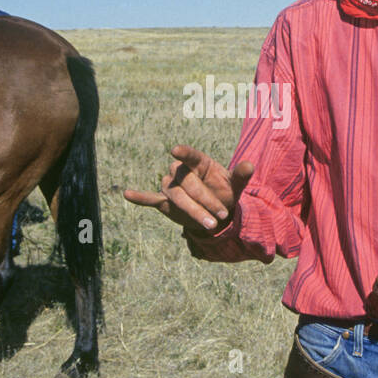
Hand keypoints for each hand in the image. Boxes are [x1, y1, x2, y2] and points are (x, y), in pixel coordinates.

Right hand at [123, 144, 254, 233]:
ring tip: (210, 226)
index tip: (176, 151)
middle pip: (187, 184)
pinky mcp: (164, 201)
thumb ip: (241, 175)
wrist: (215, 212)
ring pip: (176, 197)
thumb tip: (250, 166)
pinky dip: (140, 197)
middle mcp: (181, 171)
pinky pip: (150, 198)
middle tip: (221, 217)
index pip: (191, 156)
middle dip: (205, 201)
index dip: (184, 153)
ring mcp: (171, 186)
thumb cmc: (225, 193)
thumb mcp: (236, 185)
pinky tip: (127, 194)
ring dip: (192, 211)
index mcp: (199, 163)